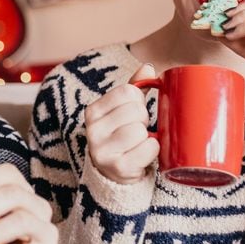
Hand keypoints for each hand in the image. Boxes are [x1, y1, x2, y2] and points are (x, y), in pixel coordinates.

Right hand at [83, 64, 158, 184]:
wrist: (113, 176)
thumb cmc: (120, 137)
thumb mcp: (121, 111)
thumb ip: (133, 88)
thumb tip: (147, 67)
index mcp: (93, 111)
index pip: (127, 92)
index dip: (138, 100)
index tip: (133, 112)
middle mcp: (93, 130)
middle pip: (135, 111)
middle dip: (143, 120)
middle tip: (136, 131)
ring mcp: (103, 150)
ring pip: (140, 130)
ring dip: (147, 137)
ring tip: (138, 143)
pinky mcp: (118, 168)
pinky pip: (149, 148)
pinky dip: (152, 151)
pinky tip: (142, 155)